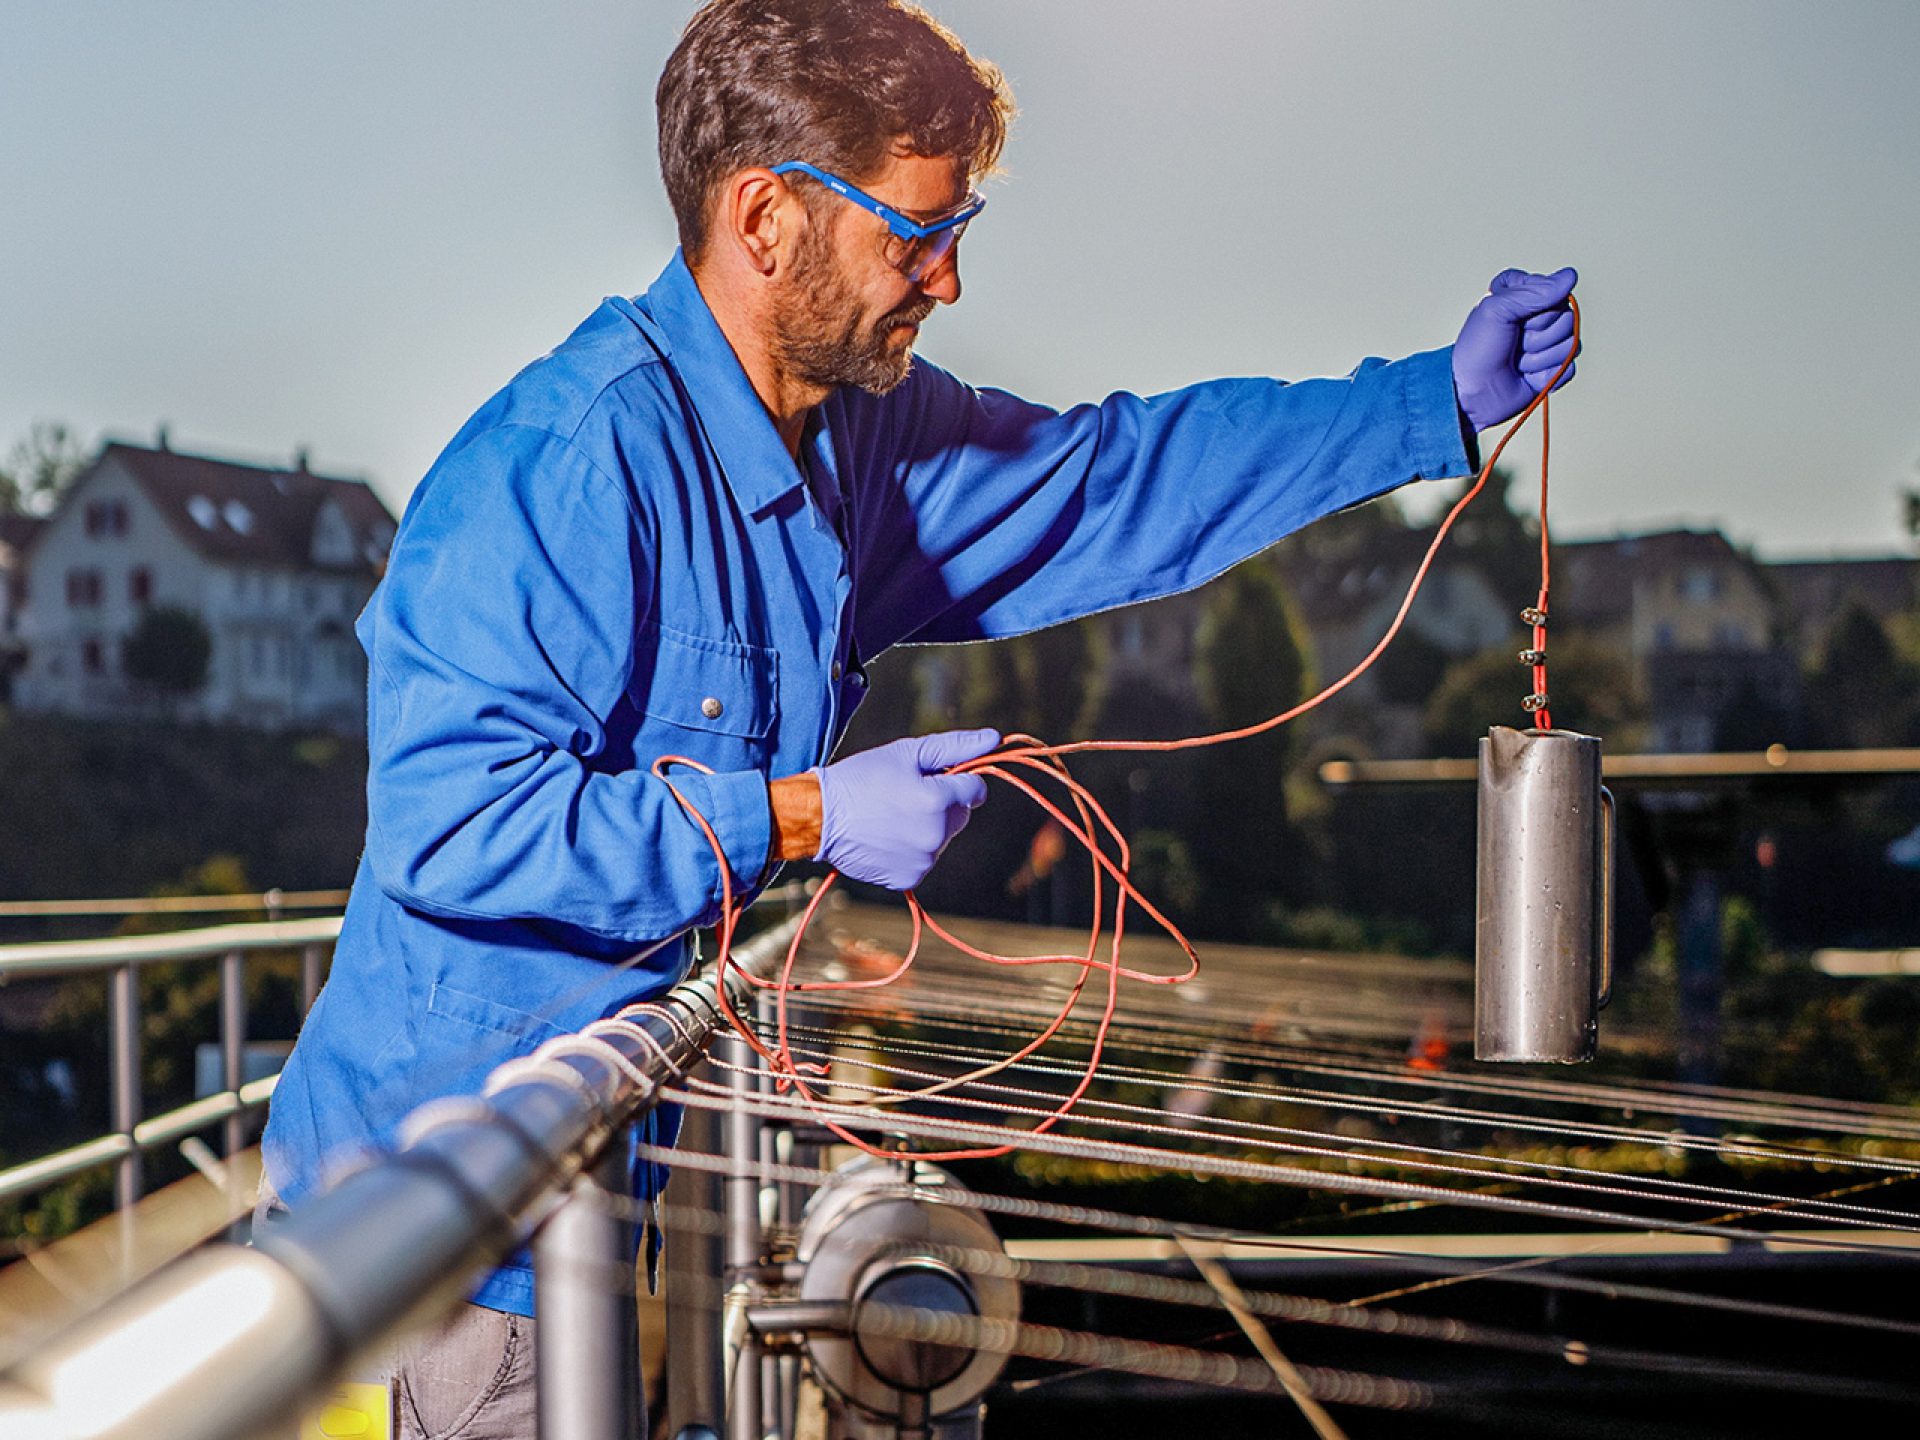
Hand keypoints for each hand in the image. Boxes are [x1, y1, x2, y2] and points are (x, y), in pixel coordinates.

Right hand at [813, 729, 999, 888]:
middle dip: (943, 804)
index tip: (934, 778)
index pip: (975, 790)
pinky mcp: (909, 879)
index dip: (958, 780)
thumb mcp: (907, 753)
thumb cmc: (862, 778)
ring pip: (942, 838)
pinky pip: (924, 860)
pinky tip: (887, 837)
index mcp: (938, 800)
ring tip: (892, 816)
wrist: (821, 816)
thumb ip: (955, 746)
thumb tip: (994, 738)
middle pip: (960, 816)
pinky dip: (911, 850)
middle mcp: (936, 834)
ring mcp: (923, 860)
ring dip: (927, 827)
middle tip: (906, 795)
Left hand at [1451, 267, 1579, 430]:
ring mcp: (1550, 342)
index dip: (1534, 307)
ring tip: (1517, 362)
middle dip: (1538, 335)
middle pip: (1567, 317)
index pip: (1554, 289)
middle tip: (1514, 343)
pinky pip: (1569, 367)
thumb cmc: (1477, 351)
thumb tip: (1570, 277)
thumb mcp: (1496, 310)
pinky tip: (1527, 376)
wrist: (1473, 394)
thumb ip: (1534, 291)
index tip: (1510, 317)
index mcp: (1524, 294)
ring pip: (1571, 343)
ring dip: (1539, 358)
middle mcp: (1540, 316)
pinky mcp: (1555, 367)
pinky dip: (1547, 375)